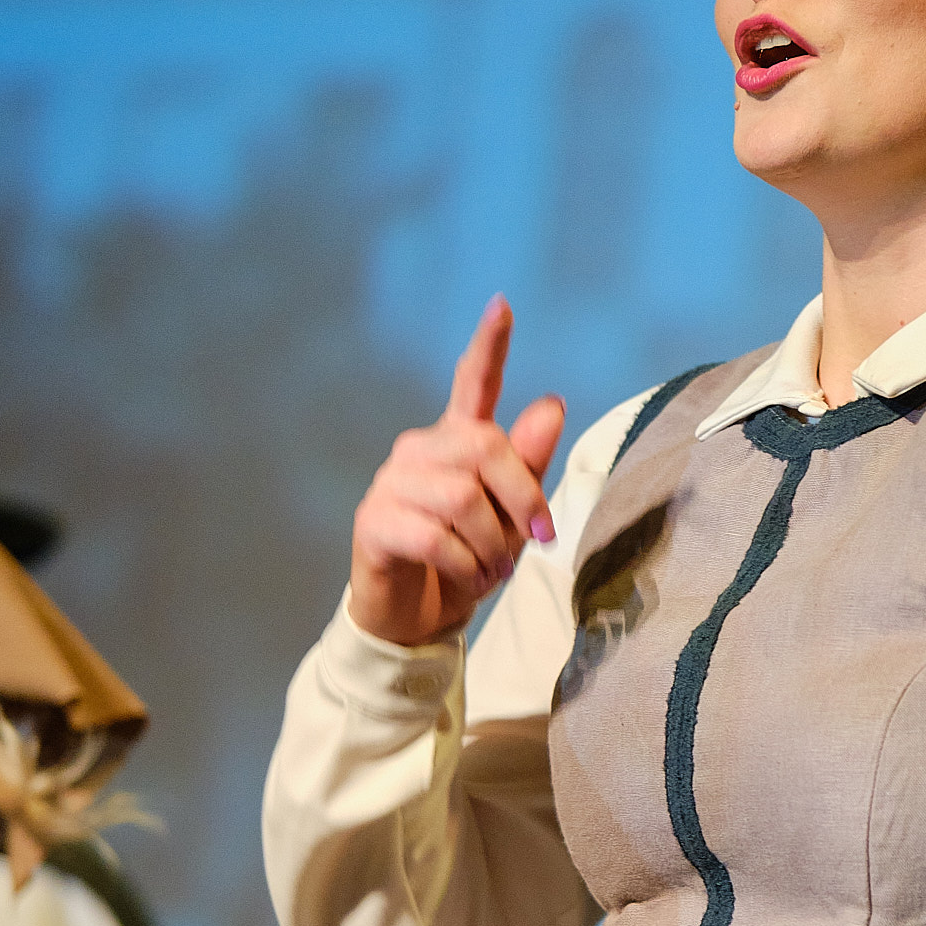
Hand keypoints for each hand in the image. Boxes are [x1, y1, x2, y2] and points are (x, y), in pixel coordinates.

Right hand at [350, 297, 566, 646]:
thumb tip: (552, 404)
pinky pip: (434, 536)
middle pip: (484, 447)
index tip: (502, 305)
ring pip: (461, 498)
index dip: (488, 345)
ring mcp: (392, 484)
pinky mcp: (373, 522)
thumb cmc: (468, 561)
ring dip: (493, 545)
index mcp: (457, 441)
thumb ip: (528, 467)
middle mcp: (420, 451)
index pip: (472, 382)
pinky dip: (466, 566)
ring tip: (496, 572)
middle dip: (523, 498)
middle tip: (539, 541)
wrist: (417, 620)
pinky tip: (470, 580)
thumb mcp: (512, 519)